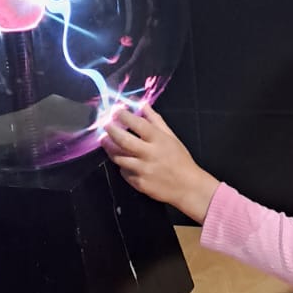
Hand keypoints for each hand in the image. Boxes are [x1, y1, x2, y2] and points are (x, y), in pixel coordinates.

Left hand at [101, 105, 219, 222]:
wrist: (187, 187)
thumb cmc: (180, 159)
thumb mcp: (171, 137)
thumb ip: (156, 121)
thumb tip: (143, 105)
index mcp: (159, 140)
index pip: (138, 124)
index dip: (125, 116)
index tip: (116, 111)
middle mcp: (150, 154)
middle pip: (123, 141)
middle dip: (111, 131)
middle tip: (105, 126)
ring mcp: (143, 170)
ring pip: (119, 158)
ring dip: (111, 149)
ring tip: (107, 142)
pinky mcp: (139, 184)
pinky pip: (124, 173)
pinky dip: (123, 166)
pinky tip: (124, 162)